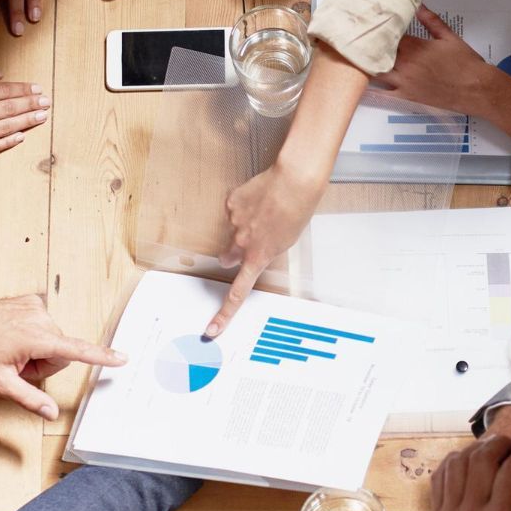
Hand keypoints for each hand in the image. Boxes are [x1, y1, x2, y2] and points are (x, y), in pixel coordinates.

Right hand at [0, 62, 49, 164]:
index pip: (1, 91)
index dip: (22, 90)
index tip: (38, 89)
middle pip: (8, 109)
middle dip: (30, 105)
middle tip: (46, 102)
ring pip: (5, 127)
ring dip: (27, 121)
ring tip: (42, 116)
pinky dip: (11, 140)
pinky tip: (24, 134)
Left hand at [0, 294, 124, 418]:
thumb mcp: (0, 382)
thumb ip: (30, 398)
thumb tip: (51, 413)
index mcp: (37, 338)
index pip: (77, 351)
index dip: (101, 356)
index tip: (121, 357)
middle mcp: (41, 318)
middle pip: (61, 351)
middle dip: (45, 362)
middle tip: (18, 363)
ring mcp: (36, 307)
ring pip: (54, 338)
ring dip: (38, 348)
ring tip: (13, 348)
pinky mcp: (31, 300)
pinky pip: (44, 324)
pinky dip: (33, 333)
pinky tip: (13, 334)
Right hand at [206, 159, 327, 336]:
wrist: (294, 182)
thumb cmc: (297, 212)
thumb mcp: (285, 242)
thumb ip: (265, 252)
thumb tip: (250, 252)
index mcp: (258, 257)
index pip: (238, 294)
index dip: (224, 314)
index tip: (213, 329)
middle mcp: (241, 243)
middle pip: (227, 257)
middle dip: (233, 253)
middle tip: (247, 243)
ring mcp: (234, 222)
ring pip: (232, 231)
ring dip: (244, 225)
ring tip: (266, 211)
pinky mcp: (231, 203)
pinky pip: (234, 210)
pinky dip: (244, 206)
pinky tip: (259, 198)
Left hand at [375, 6, 500, 113]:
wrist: (476, 89)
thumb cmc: (465, 64)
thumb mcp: (449, 36)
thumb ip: (431, 20)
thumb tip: (418, 7)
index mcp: (415, 46)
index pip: (388, 34)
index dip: (382, 30)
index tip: (377, 25)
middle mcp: (406, 64)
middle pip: (378, 53)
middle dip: (372, 46)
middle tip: (364, 41)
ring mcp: (404, 82)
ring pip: (376, 72)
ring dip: (368, 66)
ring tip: (361, 59)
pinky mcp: (406, 97)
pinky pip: (383, 95)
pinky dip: (372, 90)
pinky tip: (363, 86)